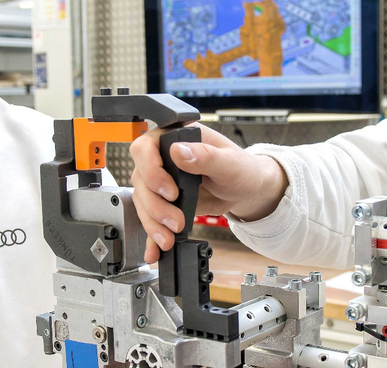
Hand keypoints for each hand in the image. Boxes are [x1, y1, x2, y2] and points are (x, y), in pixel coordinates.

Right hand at [129, 124, 287, 262]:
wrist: (245, 190)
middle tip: (175, 221)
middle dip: (155, 206)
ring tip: (169, 238)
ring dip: (153, 223)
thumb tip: (179, 151)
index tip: (171, 191)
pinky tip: (154, 250)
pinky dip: (151, 236)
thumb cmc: (240, 168)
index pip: (145, 148)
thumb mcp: (228, 161)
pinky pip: (150, 218)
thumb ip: (205, 156)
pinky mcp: (163, 201)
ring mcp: (160, 180)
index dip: (151, 171)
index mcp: (175, 136)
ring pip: (143, 202)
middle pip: (141, 180)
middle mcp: (162, 156)